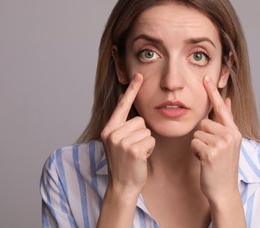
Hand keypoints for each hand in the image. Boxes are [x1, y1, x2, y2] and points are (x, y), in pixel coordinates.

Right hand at [101, 73, 154, 196]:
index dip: (132, 90)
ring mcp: (121, 142)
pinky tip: (140, 158)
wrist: (122, 185)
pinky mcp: (133, 150)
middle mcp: (112, 133)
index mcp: (109, 129)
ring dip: (145, 143)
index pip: (122, 105)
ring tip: (135, 154)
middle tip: (132, 149)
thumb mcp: (118, 142)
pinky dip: (149, 149)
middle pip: (140, 121)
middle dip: (141, 134)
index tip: (139, 75)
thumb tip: (132, 110)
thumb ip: (123, 127)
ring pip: (146, 131)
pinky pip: (150, 140)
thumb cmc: (124, 163)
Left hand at [191, 75, 241, 202]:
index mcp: (234, 132)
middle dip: (202, 136)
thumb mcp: (229, 143)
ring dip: (199, 145)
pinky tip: (204, 161)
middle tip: (211, 151)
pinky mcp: (211, 153)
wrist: (223, 190)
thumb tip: (227, 100)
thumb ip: (226, 122)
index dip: (213, 92)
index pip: (221, 108)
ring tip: (208, 157)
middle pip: (203, 123)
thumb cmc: (223, 166)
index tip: (206, 77)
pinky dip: (196, 153)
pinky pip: (194, 143)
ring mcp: (222, 144)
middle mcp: (230, 136)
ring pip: (197, 133)